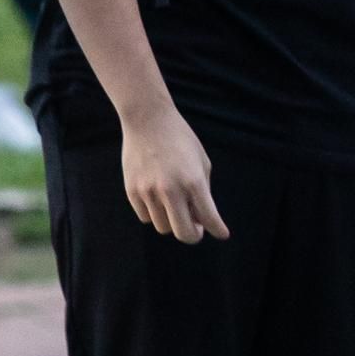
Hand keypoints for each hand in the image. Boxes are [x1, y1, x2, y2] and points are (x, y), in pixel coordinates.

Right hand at [121, 105, 227, 246]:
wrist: (147, 120)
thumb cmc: (180, 139)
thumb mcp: (201, 161)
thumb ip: (203, 191)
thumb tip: (199, 220)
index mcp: (193, 181)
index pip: (209, 218)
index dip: (218, 230)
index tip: (221, 233)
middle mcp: (171, 190)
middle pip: (184, 234)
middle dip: (193, 235)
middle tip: (196, 228)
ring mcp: (149, 192)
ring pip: (163, 228)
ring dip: (172, 221)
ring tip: (175, 205)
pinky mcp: (132, 192)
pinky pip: (146, 218)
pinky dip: (155, 213)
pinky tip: (158, 198)